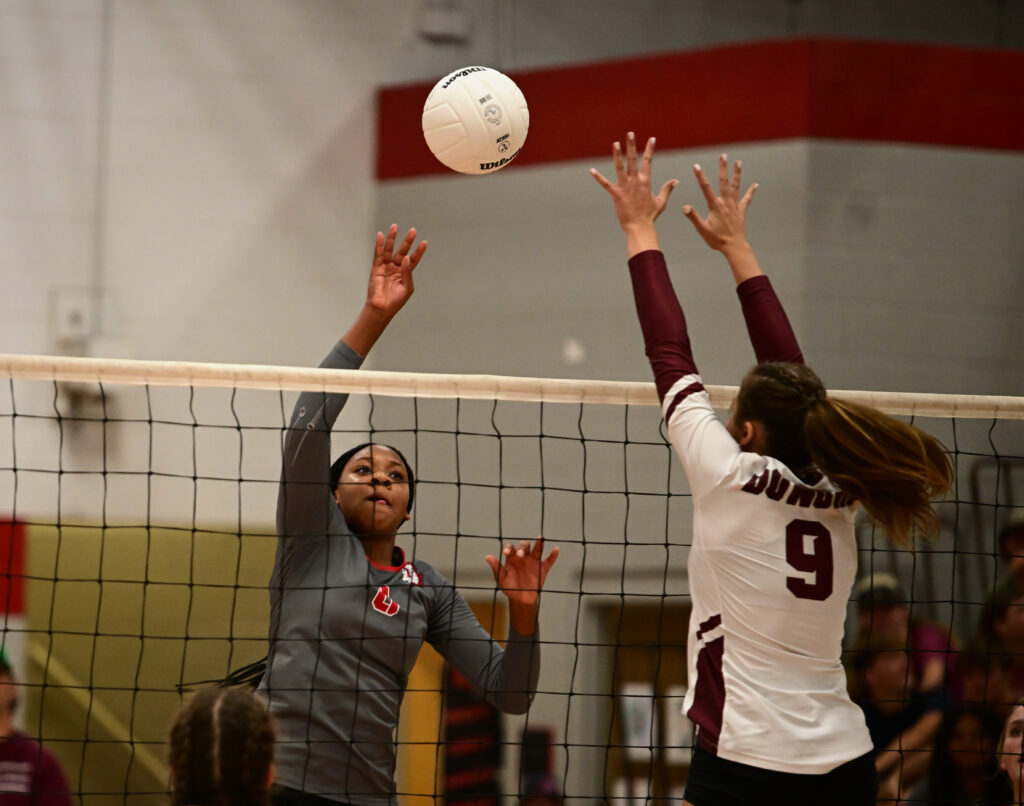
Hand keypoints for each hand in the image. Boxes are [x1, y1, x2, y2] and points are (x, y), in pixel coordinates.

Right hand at [366, 224, 427, 316]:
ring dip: (392, 238)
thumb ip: (407, 272)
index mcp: (405, 273)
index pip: (413, 259)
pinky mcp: (376, 268)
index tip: (424, 243)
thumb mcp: (406, 287)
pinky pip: (378, 254)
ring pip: (389, 250)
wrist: (382, 308)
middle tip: (413, 231)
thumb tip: (405, 257)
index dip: (419, 252)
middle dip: (407, 241)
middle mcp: (396, 267)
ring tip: (395, 227)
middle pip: (402, 251)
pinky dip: (379, 245)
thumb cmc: (396, 300)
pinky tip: (381, 235)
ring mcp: (386, 267)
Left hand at [486, 537, 558, 607]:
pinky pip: (549, 560)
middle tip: (520, 554)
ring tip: (540, 538)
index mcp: (512, 558)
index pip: (511, 548)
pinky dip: (553, 555)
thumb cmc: (509, 587)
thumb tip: (487, 557)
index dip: (509, 548)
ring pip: (537, 549)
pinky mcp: (542, 568)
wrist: (520, 599)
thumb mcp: (501, 578)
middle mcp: (523, 557)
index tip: (507, 552)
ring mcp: (533, 562)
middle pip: (524, 546)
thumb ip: (496, 567)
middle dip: (522, 547)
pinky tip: (556, 549)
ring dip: (538, 544)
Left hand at [591, 132, 676, 254]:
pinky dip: (598, 178)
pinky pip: (605, 184)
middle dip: (632, 145)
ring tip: (615, 143)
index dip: (650, 149)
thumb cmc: (649, 216)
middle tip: (630, 133)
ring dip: (617, 155)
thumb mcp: (660, 201)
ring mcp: (625, 187)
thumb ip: (667, 189)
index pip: (649, 161)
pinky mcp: (616, 195)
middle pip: (633, 160)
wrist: (640, 227)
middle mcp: (635, 181)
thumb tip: (676, 181)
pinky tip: (591, 170)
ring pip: (620, 167)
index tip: (652, 139)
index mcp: (645, 182)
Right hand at [682, 154, 756, 253]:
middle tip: (723, 156)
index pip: (706, 188)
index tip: (696, 166)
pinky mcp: (741, 211)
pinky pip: (747, 199)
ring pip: (735, 186)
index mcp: (715, 206)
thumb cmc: (717, 239)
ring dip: (737, 174)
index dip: (700, 176)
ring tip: (738, 162)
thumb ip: (694, 217)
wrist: (734, 247)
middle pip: (723, 182)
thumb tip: (685, 206)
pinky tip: (755, 185)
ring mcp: (735, 206)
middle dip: (723, 168)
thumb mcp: (702, 229)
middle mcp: (726, 203)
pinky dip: (751, 191)